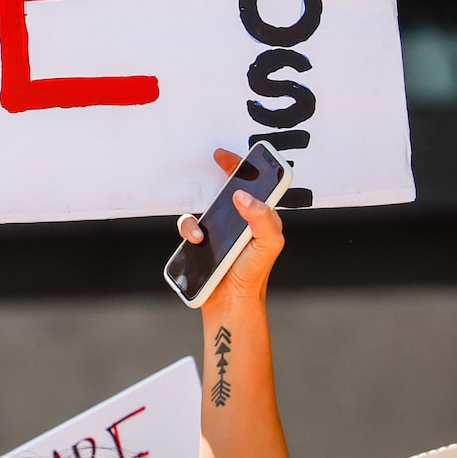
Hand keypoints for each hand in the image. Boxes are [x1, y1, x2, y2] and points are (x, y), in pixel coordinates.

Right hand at [176, 148, 285, 303]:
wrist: (231, 301)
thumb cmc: (254, 273)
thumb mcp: (269, 243)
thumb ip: (262, 218)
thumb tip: (243, 197)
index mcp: (260, 218)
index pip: (255, 186)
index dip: (244, 167)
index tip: (229, 156)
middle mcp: (240, 221)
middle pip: (229, 189)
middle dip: (222, 175)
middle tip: (217, 161)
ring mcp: (219, 231)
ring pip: (204, 208)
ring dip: (198, 218)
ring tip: (200, 235)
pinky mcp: (202, 242)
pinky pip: (188, 227)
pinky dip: (188, 230)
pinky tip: (195, 242)